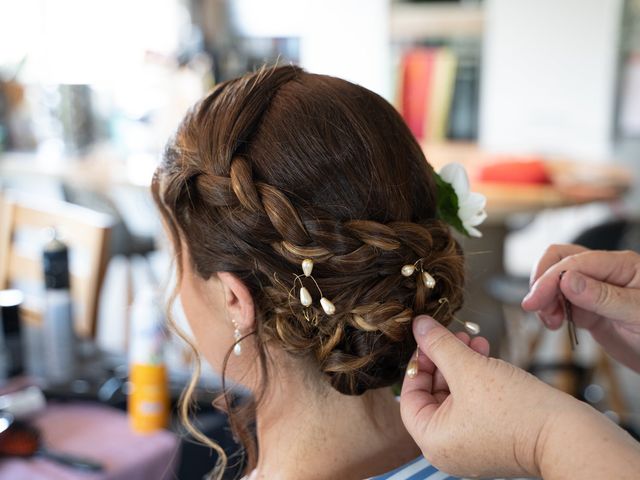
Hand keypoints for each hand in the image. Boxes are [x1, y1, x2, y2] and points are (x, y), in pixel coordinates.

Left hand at [400, 315, 576, 477]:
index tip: (427, 339)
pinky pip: (474, 402)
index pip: (409, 396)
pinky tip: (486, 352)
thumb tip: (417, 325)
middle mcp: (448, 448)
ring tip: (474, 338)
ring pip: (455, 394)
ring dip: (462, 363)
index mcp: (433, 441)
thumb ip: (439, 345)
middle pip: (432, 394)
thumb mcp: (468, 368)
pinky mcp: (492, 437)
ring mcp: (471, 444)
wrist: (568, 435)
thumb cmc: (516, 410)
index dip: (417, 363)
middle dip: (444, 359)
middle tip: (453, 333)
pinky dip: (477, 378)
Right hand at [521, 244, 639, 371]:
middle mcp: (605, 272)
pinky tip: (555, 323)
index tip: (535, 301)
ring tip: (549, 321)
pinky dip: (551, 309)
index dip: (550, 279)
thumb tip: (568, 280)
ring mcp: (596, 290)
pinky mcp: (590, 309)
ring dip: (545, 297)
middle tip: (535, 308)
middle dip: (543, 281)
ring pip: (556, 280)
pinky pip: (562, 300)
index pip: (575, 261)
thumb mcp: (638, 314)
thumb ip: (603, 296)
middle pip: (560, 260)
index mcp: (621, 265)